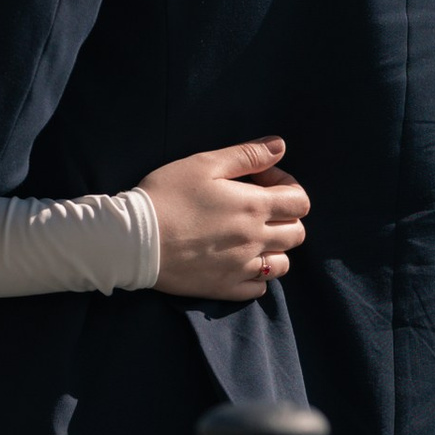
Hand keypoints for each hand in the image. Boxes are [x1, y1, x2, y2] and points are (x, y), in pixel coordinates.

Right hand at [138, 140, 308, 300]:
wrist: (134, 239)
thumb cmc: (166, 195)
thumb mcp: (205, 164)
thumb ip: (246, 155)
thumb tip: (279, 146)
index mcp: (254, 206)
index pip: (300, 201)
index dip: (288, 187)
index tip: (262, 183)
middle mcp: (255, 239)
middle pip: (297, 233)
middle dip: (285, 217)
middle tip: (257, 209)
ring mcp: (242, 267)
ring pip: (283, 264)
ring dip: (274, 248)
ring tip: (250, 237)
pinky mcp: (225, 288)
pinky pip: (259, 288)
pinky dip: (257, 275)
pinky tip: (238, 261)